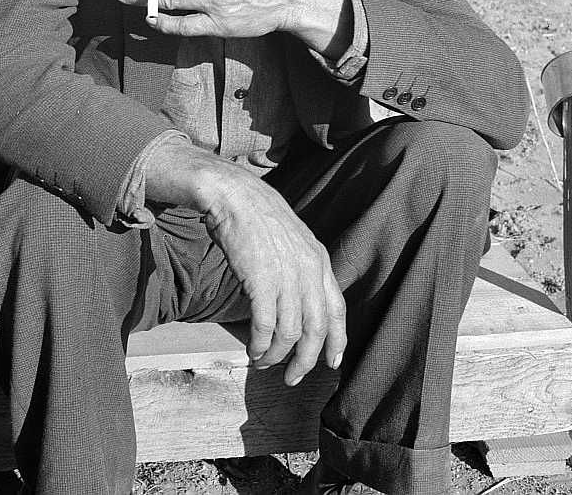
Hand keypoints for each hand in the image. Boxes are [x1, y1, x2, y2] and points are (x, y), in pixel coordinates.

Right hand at [145, 145, 346, 385]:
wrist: (234, 194)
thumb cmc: (259, 216)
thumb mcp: (293, 239)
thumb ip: (303, 268)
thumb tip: (302, 302)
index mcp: (320, 260)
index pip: (337, 310)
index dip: (336, 342)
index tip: (330, 364)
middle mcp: (309, 270)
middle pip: (316, 329)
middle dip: (305, 360)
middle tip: (292, 377)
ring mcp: (286, 275)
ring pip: (290, 334)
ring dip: (276, 355)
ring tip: (263, 361)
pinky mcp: (261, 280)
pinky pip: (265, 326)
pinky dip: (259, 344)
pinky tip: (252, 349)